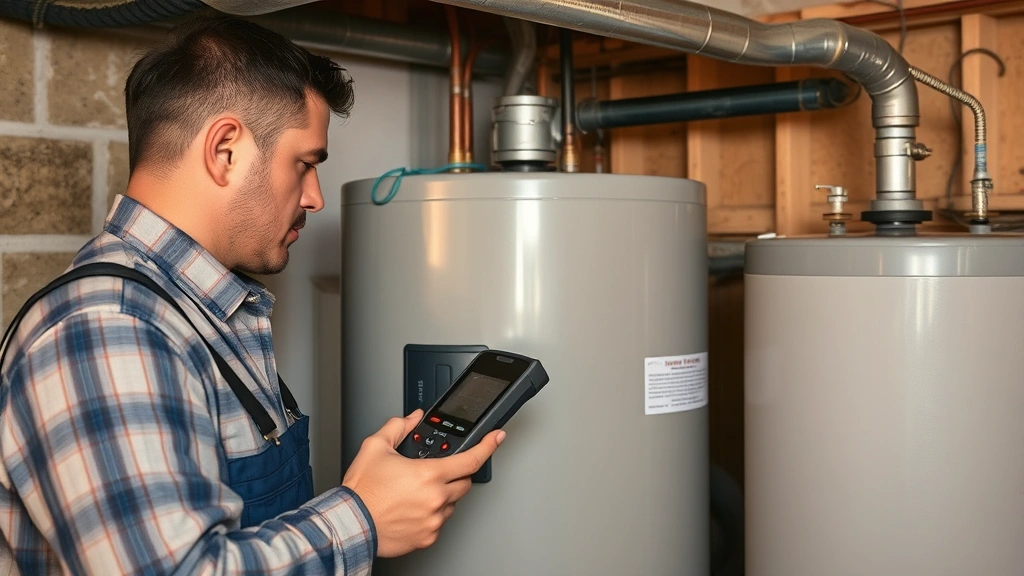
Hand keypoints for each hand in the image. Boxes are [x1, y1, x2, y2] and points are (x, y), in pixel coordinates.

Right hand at [342, 409, 504, 556]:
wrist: (350, 524)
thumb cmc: (362, 491)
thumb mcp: (375, 447)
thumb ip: (398, 427)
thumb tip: (412, 418)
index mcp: (428, 474)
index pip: (471, 459)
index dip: (488, 446)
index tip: (497, 438)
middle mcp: (436, 498)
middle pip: (465, 482)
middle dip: (457, 473)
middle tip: (437, 471)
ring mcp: (433, 520)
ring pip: (452, 503)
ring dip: (443, 495)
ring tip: (417, 492)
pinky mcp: (427, 537)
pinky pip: (439, 522)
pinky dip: (432, 514)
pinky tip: (413, 508)